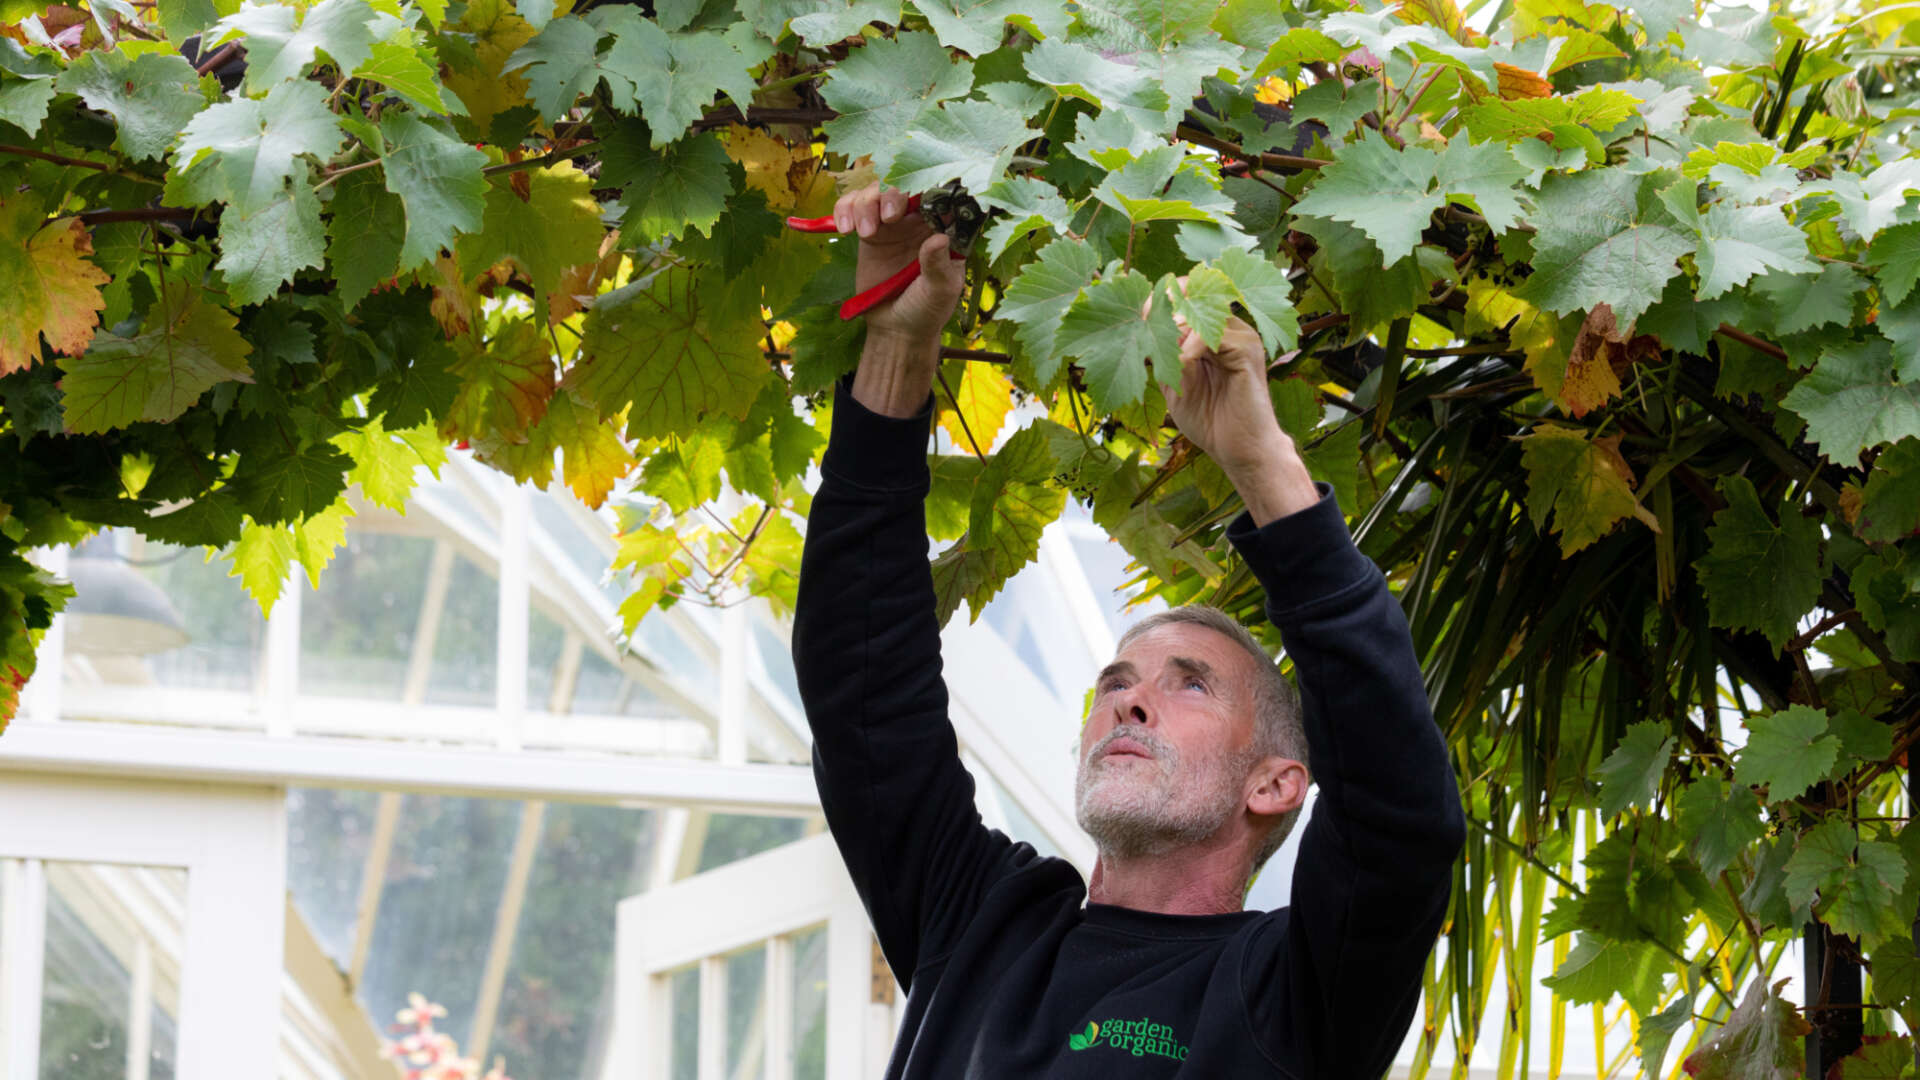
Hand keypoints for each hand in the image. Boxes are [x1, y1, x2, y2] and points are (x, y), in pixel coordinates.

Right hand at [832, 183, 966, 345]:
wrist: (896, 329)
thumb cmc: (926, 309)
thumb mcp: (939, 291)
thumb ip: (938, 266)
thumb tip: (939, 239)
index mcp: (942, 228)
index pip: (938, 195)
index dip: (927, 187)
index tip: (917, 199)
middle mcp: (917, 220)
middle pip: (902, 186)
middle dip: (893, 194)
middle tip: (889, 218)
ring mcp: (890, 224)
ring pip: (875, 192)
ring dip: (866, 204)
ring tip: (864, 233)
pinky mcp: (867, 232)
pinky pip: (852, 207)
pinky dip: (845, 209)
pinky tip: (846, 229)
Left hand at [1160, 280, 1317, 523]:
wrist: (1238, 450)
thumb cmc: (1209, 419)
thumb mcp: (1174, 385)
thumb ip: (1163, 357)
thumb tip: (1145, 330)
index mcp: (1210, 333)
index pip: (1185, 299)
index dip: (1159, 301)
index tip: (1139, 315)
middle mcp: (1227, 327)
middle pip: (1192, 297)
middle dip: (1164, 311)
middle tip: (1147, 326)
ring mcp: (1240, 335)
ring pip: (1200, 313)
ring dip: (1175, 331)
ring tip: (1164, 352)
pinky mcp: (1247, 349)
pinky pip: (1212, 335)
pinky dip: (1191, 347)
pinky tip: (1184, 364)